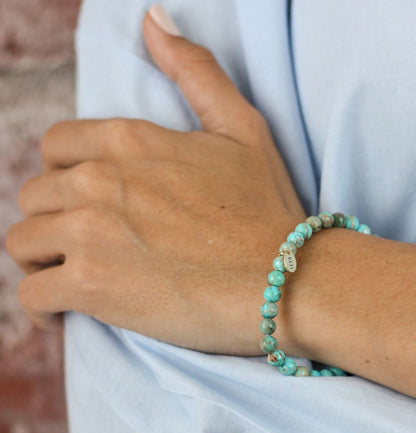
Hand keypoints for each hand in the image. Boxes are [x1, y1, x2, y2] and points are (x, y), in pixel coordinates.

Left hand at [6, 10, 304, 354]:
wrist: (283, 278)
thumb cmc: (266, 209)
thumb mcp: (242, 128)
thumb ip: (195, 72)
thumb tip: (153, 19)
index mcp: (127, 139)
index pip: (56, 148)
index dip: (67, 176)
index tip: (86, 202)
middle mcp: (98, 179)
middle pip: (35, 196)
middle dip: (54, 219)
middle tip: (83, 244)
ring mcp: (89, 233)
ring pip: (23, 243)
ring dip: (41, 260)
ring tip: (67, 275)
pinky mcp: (91, 286)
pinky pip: (32, 295)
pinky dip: (40, 307)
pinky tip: (59, 313)